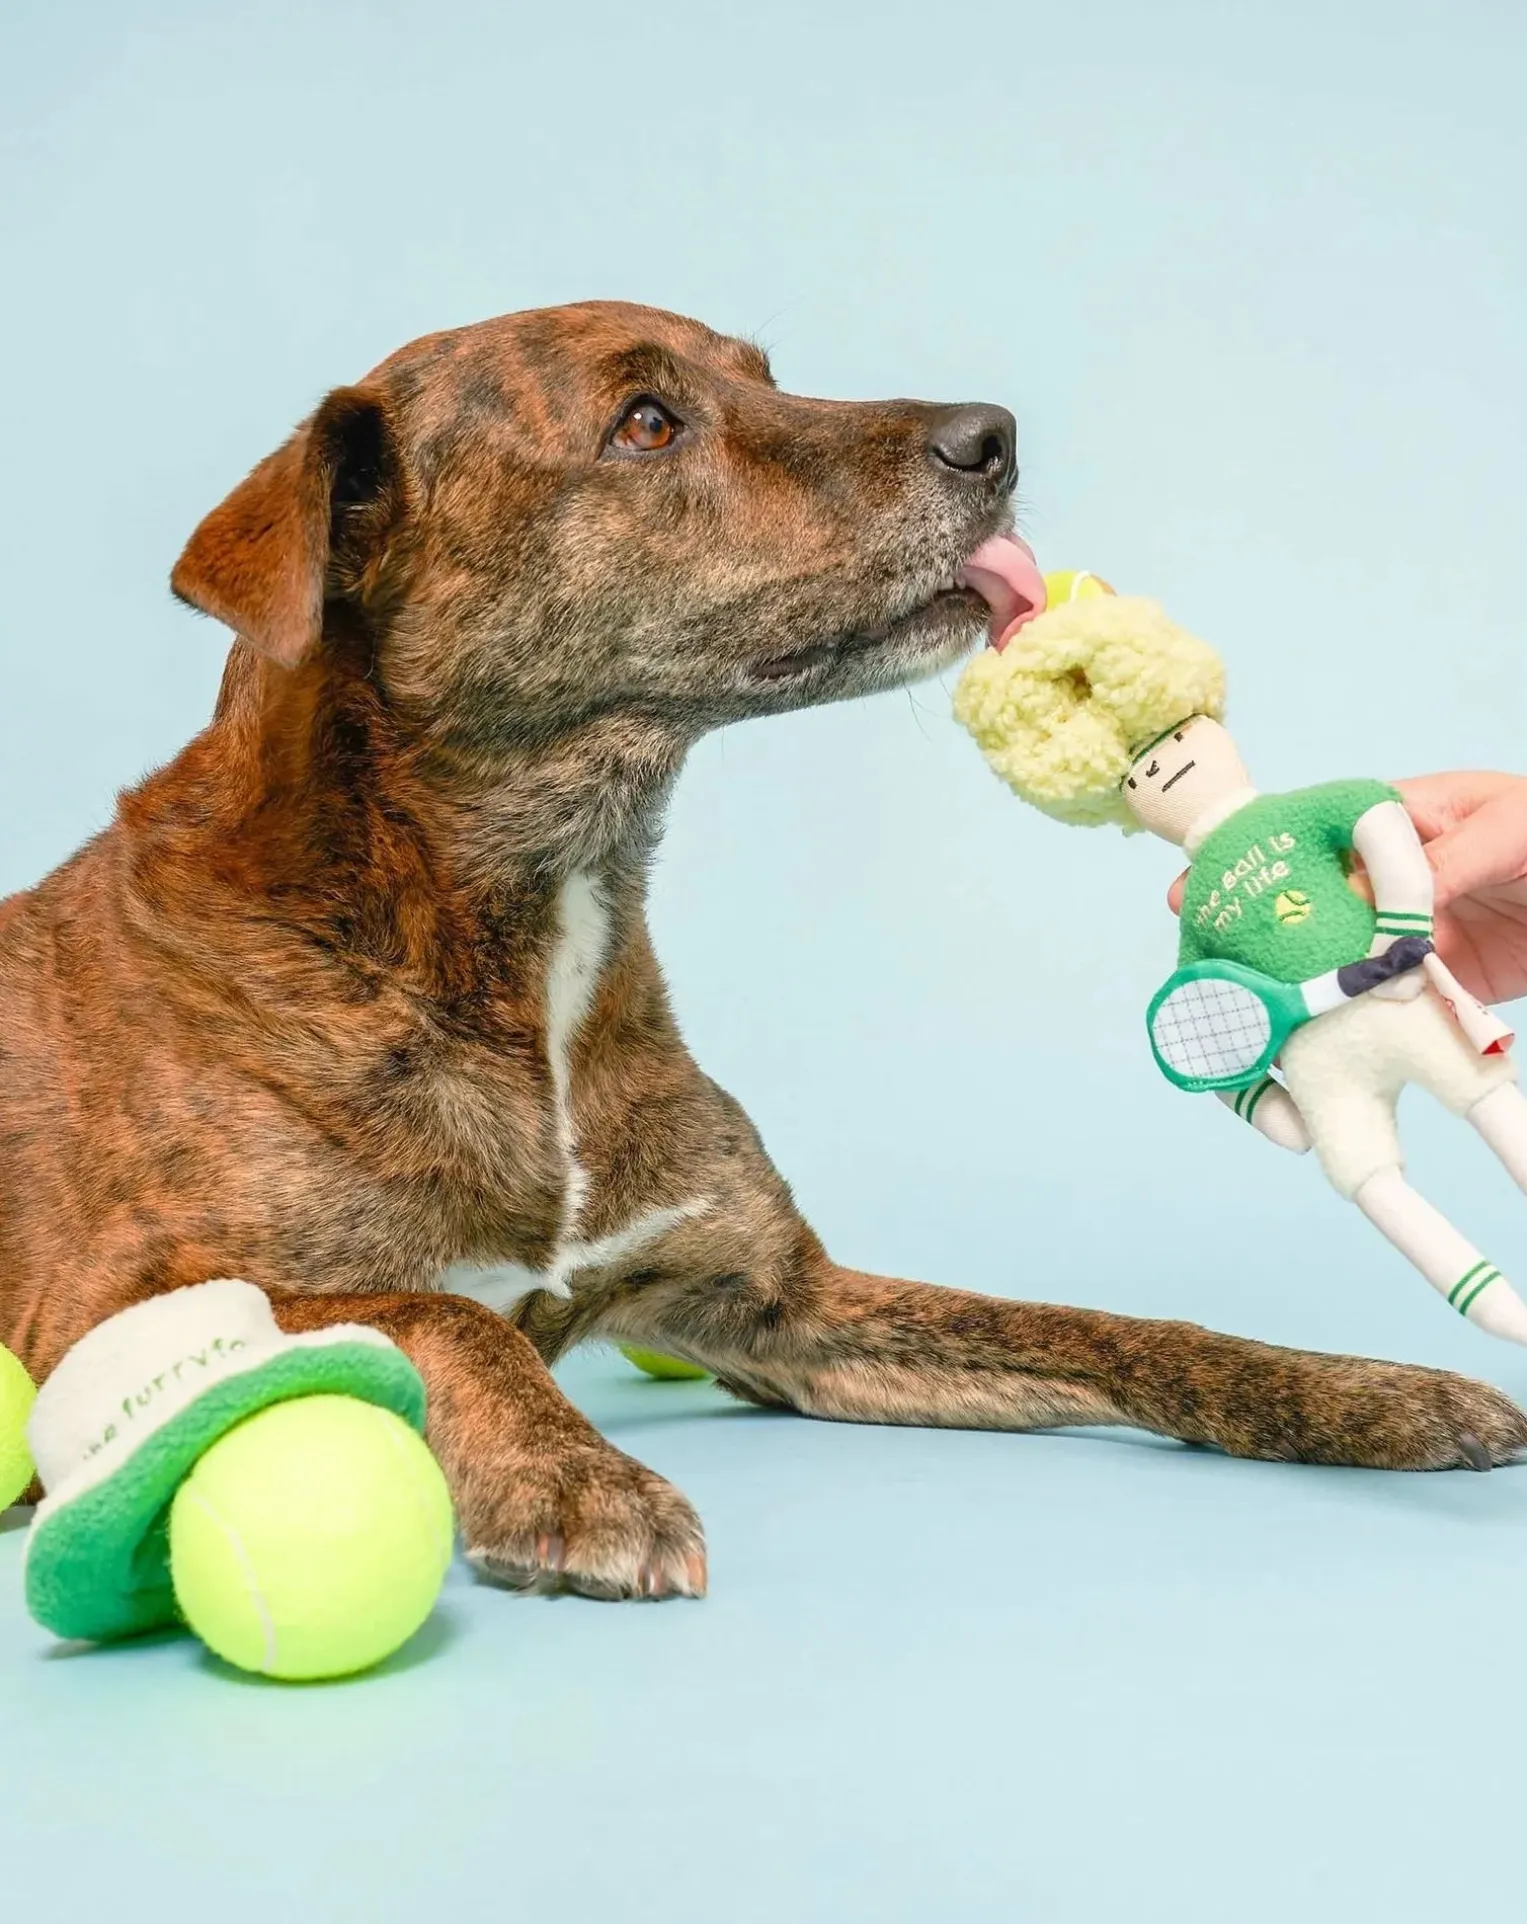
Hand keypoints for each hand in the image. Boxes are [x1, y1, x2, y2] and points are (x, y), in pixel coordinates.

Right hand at [1167, 772, 1526, 1004]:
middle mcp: (1385, 884)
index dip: (1247, 867)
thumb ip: (1446, 860)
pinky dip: (1351, 1037)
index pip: (1304, 840)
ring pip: (1331, 970)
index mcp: (1392, 825)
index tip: (1195, 891)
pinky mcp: (1435, 992)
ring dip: (1293, 996)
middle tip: (1198, 969)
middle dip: (1247, 939)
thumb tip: (1387, 899)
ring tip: (1242, 1023)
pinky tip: (1307, 1056)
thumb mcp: (1511, 827)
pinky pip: (1385, 1016)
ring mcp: (1405, 941)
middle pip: (1300, 911)